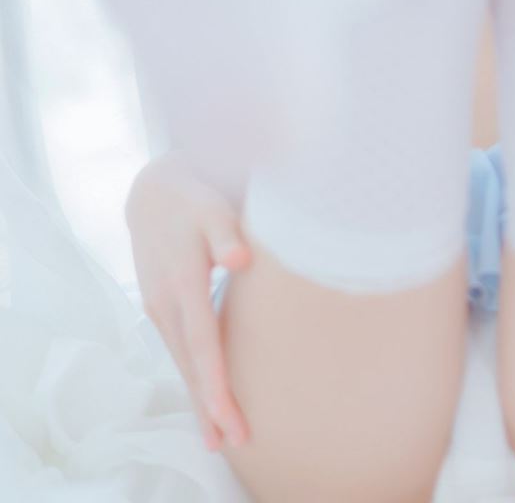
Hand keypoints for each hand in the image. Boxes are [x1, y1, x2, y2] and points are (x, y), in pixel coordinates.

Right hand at [125, 151, 253, 451]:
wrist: (154, 190)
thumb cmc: (196, 197)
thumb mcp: (213, 205)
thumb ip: (227, 232)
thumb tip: (240, 260)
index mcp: (182, 280)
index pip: (202, 340)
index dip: (214, 379)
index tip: (226, 413)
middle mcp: (165, 301)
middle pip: (190, 362)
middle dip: (208, 405)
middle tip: (231, 443)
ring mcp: (159, 306)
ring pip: (182, 361)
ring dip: (199, 399)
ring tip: (218, 439)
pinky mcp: (161, 307)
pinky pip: (179, 350)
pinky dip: (193, 378)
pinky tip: (204, 399)